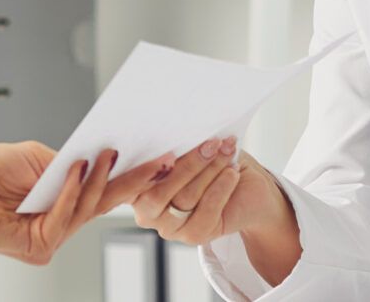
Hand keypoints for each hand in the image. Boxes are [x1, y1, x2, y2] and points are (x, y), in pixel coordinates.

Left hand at [0, 141, 171, 264]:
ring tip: (109, 153)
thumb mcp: (38, 158)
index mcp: (60, 200)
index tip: (158, 159)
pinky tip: (77, 169)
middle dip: (133, 180)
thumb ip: (71, 163)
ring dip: (101, 179)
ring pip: (88, 209)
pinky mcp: (37, 246)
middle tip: (159, 159)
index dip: (131, 176)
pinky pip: (64, 216)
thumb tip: (100, 159)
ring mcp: (50, 237)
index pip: (103, 190)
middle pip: (105, 202)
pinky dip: (72, 190)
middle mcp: (57, 222)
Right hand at [129, 137, 292, 246]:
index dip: (139, 174)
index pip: (122, 188)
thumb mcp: (187, 151)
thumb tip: (172, 134)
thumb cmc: (210, 163)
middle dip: (188, 165)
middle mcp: (146, 212)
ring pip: (185, 199)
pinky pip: (206, 211)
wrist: (247, 191)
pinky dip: (221, 188)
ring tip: (226, 152)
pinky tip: (232, 173)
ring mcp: (169, 227)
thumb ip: (172, 150)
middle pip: (158, 194)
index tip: (166, 154)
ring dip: (209, 171)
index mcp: (135, 189)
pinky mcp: (194, 235)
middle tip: (211, 144)